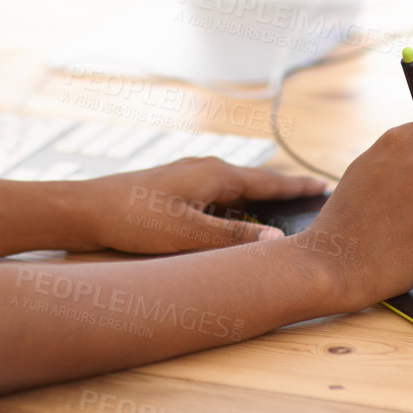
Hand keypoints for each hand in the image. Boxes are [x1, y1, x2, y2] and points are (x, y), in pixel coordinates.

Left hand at [73, 156, 328, 254]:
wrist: (86, 209)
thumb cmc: (134, 219)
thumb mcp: (187, 234)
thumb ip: (232, 239)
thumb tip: (276, 241)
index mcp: (215, 176)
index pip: (269, 182)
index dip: (298, 187)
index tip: (326, 187)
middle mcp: (206, 171)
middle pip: (256, 183)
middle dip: (285, 192)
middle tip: (316, 198)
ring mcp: (190, 179)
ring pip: (237, 191)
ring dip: (261, 202)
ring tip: (285, 212)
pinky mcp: (176, 190)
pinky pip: (219, 197)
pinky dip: (237, 208)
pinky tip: (237, 222)